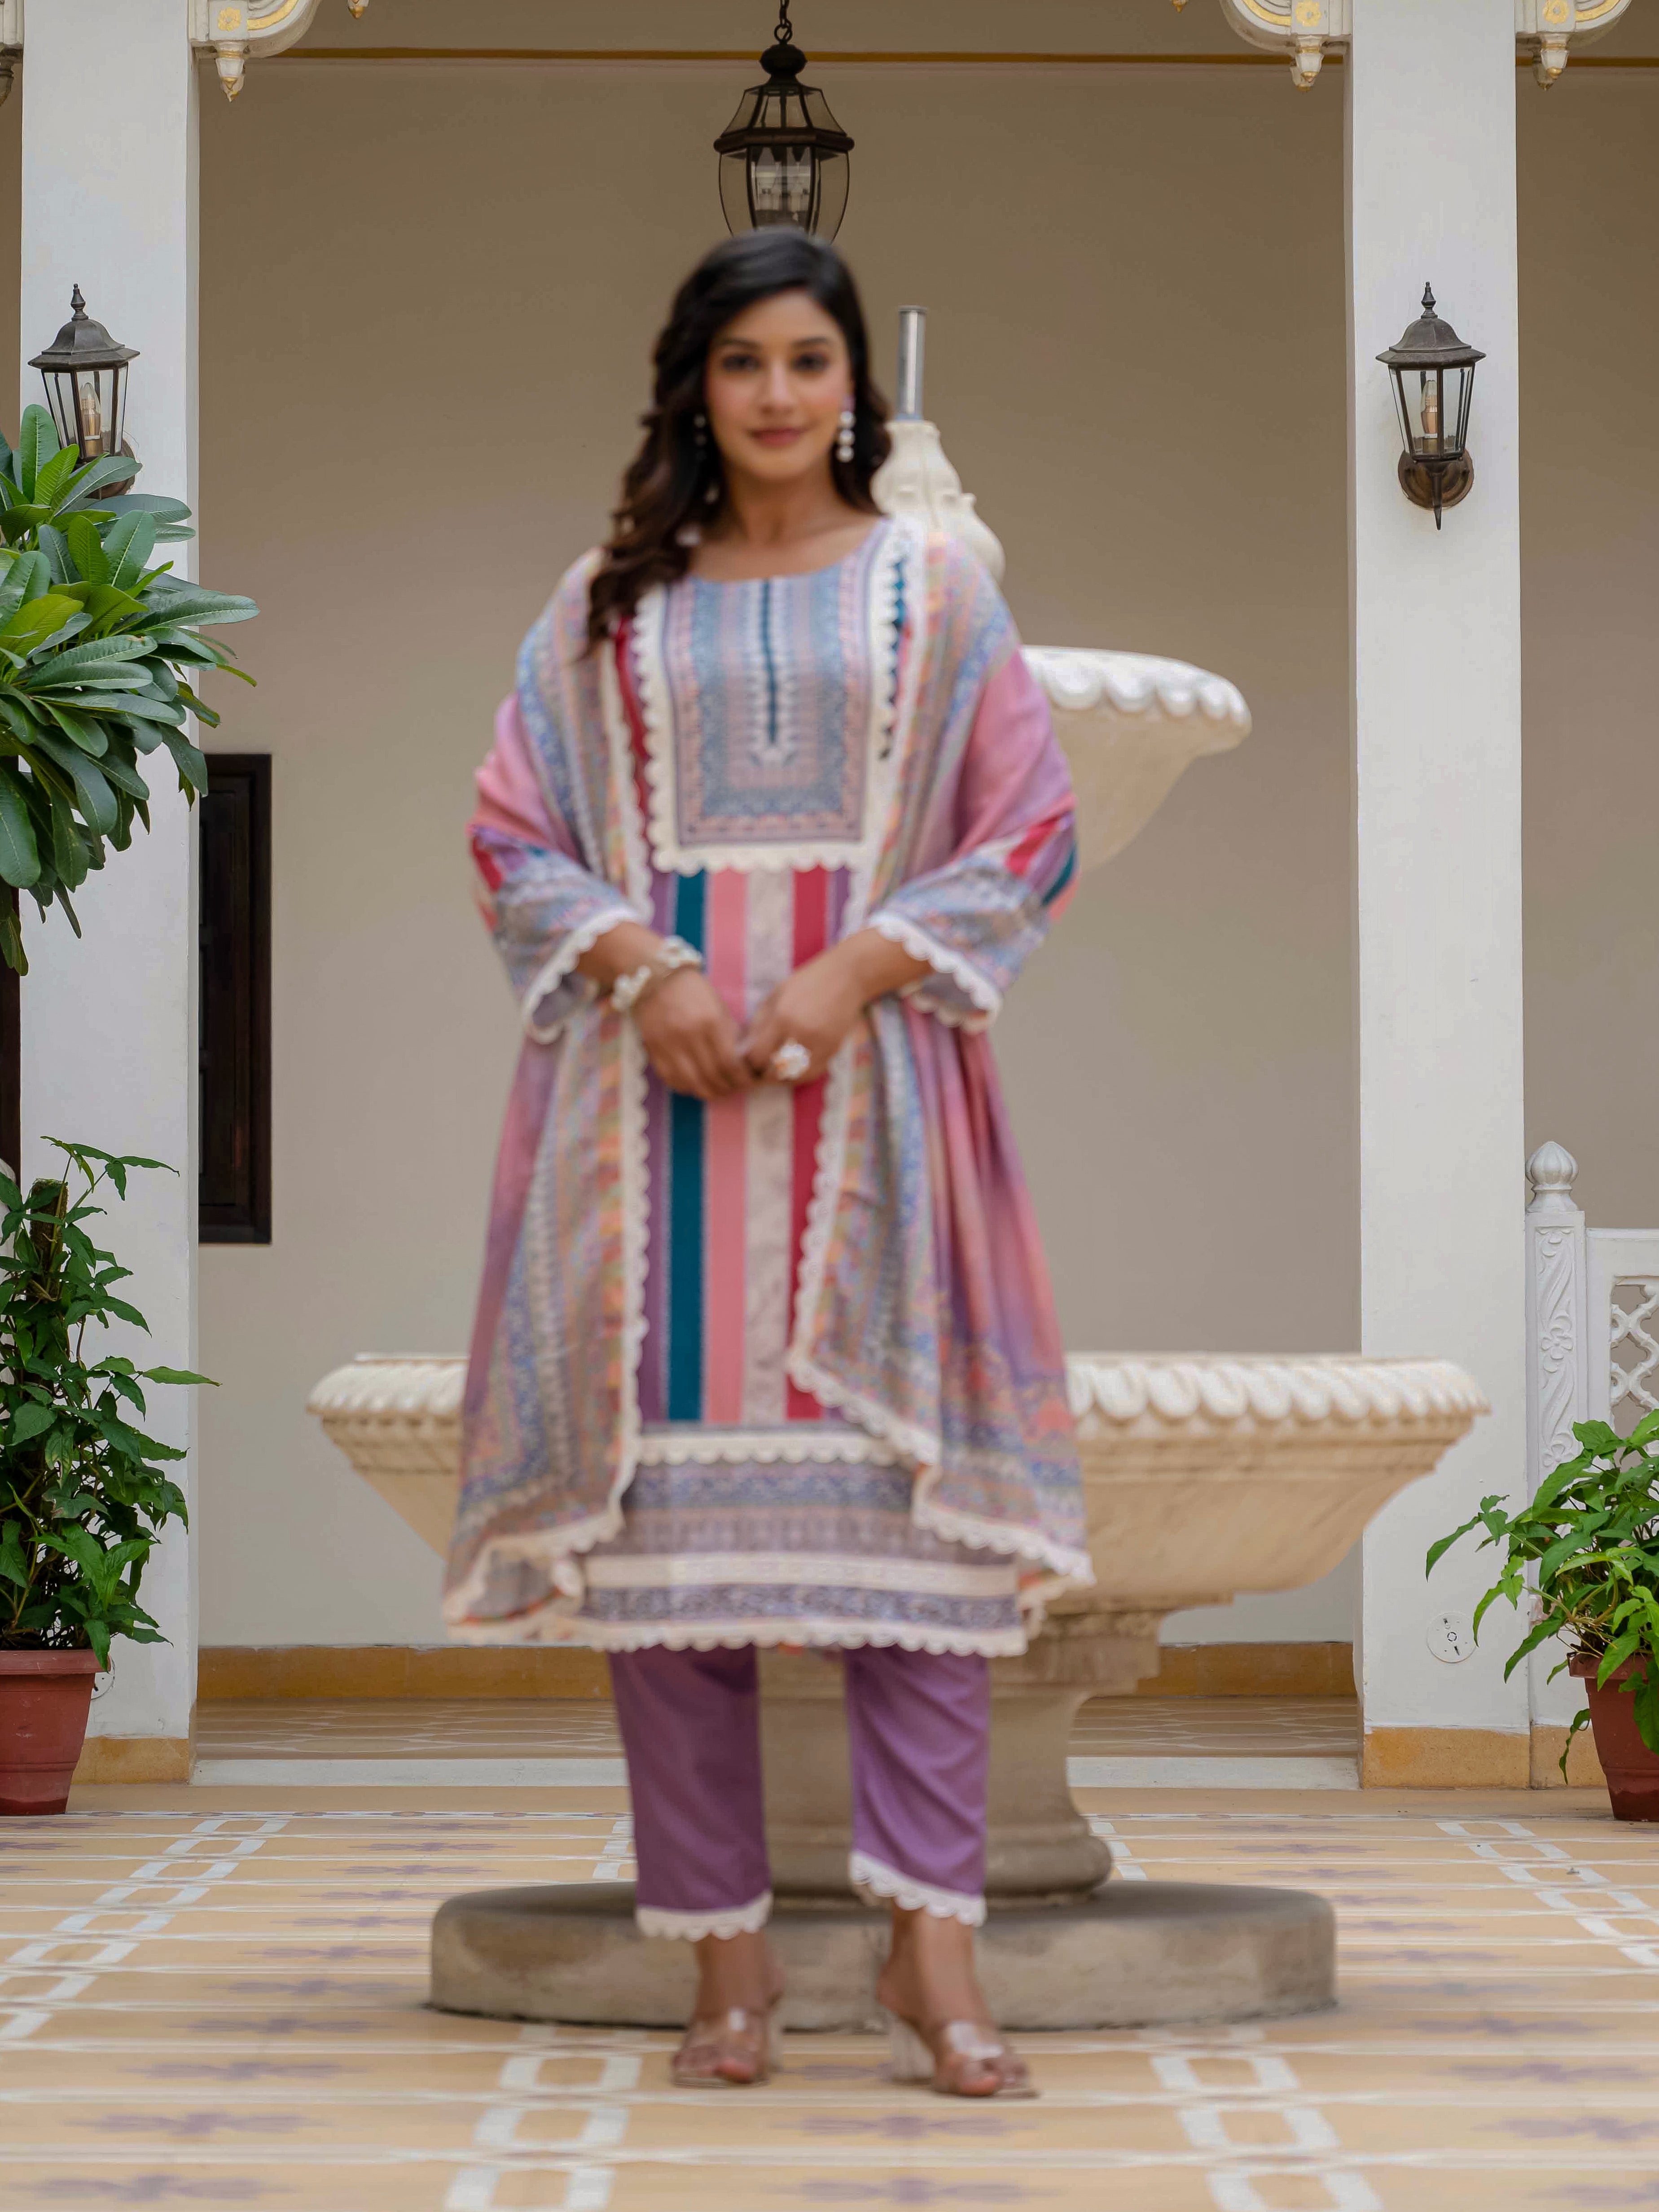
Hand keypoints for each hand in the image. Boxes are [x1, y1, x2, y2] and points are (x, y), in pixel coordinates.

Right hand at [633, 969, 750, 1101]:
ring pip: (692, 1084)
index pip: (729, 1062)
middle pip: (712, 1077)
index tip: (749, 1082)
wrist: (653, 977)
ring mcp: (667, 1045)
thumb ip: (729, 1033)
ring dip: (709, 1092)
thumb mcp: (717, 1005)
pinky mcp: (653, 1050)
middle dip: (728, 1088)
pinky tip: (696, 1085)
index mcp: (709, 1021)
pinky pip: (672, 1080)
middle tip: (736, 1089)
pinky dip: (687, 1087)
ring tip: (718, 1091)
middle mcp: (688, 1035)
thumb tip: (742, 1062)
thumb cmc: (692, 990)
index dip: (742, 1078)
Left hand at [739, 948, 868, 1084]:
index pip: (758, 1055)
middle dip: (763, 1074)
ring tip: (774, 1071)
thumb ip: (759, 1022)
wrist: (847, 977)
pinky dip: (799, 1075)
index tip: (748, 1059)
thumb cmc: (808, 982)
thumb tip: (744, 1049)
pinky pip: (812, 1073)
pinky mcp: (833, 1049)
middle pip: (775, 1071)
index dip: (749, 1061)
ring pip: (794, 1077)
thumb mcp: (776, 994)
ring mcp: (820, 1044)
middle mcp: (801, 1034)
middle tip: (758, 1070)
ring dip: (781, 1078)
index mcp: (783, 1017)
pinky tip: (792, 1067)